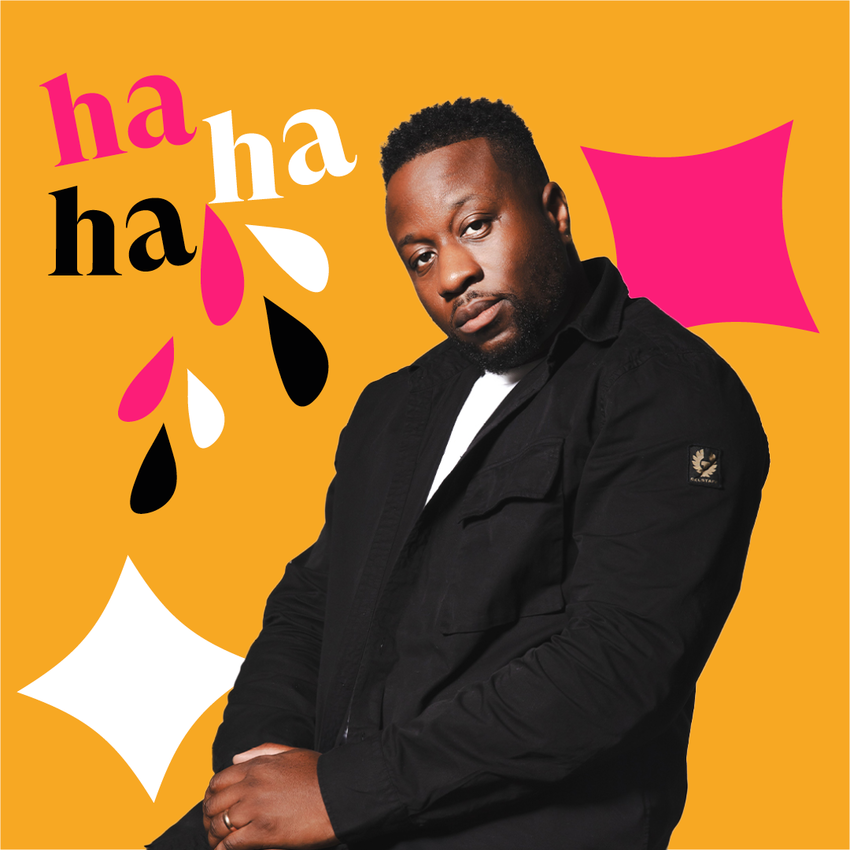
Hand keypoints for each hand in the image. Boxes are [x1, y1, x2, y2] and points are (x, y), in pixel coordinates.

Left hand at [203, 745, 338, 848]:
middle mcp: (252, 784)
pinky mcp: (264, 831)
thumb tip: (236, 759)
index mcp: (258, 766)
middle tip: (213, 829)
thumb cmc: (321, 774)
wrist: (342, 793)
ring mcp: (256, 808)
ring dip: (215, 836)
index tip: (214, 807)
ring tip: (218, 843)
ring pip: (219, 825)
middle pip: (214, 804)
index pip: (218, 781)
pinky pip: (231, 844)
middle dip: (209, 818)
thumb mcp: (292, 753)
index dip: (212, 796)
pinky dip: (225, 849)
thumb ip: (262, 752)